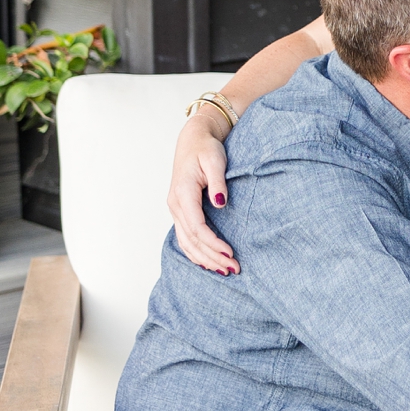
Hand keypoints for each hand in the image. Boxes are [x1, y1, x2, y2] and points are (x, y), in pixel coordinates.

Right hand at [169, 111, 238, 273]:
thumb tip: (220, 203)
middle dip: (212, 257)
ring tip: (224, 270)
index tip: (230, 253)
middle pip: (192, 240)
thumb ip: (217, 182)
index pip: (197, 227)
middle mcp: (175, 204)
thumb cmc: (206, 148)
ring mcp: (175, 209)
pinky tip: (209, 262)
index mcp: (183, 193)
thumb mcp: (215, 160)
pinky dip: (196, 252)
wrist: (193, 139)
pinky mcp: (180, 211)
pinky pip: (185, 237)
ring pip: (186, 242)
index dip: (213, 243)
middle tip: (234, 269)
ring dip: (204, 259)